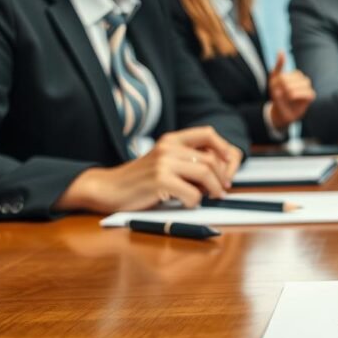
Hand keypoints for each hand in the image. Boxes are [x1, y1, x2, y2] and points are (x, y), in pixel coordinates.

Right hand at [56, 126, 243, 213]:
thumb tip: (218, 171)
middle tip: (221, 190)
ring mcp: (164, 163)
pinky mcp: (160, 181)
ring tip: (211, 197)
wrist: (108, 188)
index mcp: (171, 139)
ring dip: (213, 190)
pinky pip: (192, 193)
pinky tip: (186, 203)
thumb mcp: (163, 161)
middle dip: (221, 177)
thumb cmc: (139, 180)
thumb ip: (185, 160)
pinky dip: (195, 201)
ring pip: (205, 175)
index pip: (208, 134)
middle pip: (211, 160)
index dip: (223, 148)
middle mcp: (168, 147)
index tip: (229, 165)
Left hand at [267, 51, 315, 128]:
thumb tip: (281, 50)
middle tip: (279, 94)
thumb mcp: (274, 79)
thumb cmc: (278, 95)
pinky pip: (309, 93)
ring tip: (285, 97)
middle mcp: (303, 80)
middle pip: (296, 78)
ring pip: (303, 84)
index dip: (280, 80)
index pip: (289, 73)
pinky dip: (298, 95)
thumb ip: (279, 65)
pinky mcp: (310, 97)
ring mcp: (308, 88)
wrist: (280, 112)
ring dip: (291, 91)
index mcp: (296, 74)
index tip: (274, 88)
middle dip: (284, 87)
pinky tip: (292, 97)